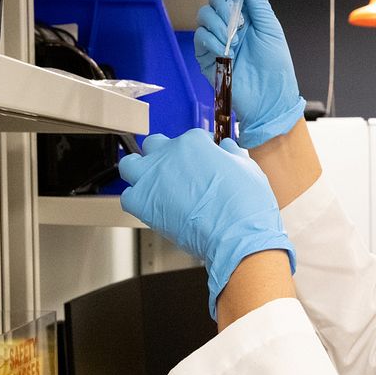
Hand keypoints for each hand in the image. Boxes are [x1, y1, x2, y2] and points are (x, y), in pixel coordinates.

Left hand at [119, 129, 295, 319]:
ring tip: (153, 186)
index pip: (190, 139)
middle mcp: (169, 154)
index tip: (202, 164)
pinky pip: (128, 196)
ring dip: (140, 173)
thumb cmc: (246, 205)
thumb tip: (227, 148)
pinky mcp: (142, 203)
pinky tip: (152, 208)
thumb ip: (232, 153)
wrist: (237, 236)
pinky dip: (137, 201)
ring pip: (131, 165)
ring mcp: (152, 177)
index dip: (198, 153)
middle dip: (163, 155)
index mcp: (194, 142)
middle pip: (155, 145)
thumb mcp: (248, 168)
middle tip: (174, 172)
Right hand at [195, 0, 305, 148]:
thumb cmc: (275, 65)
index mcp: (247, 15)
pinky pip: (200, 36)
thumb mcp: (269, 27)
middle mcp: (229, 24)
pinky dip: (211, 40)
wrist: (270, 97)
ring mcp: (217, 39)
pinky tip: (226, 51)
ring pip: (204, 15)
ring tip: (235, 41)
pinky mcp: (207, 56)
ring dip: (219, 24)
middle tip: (239, 23)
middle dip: (224, 5)